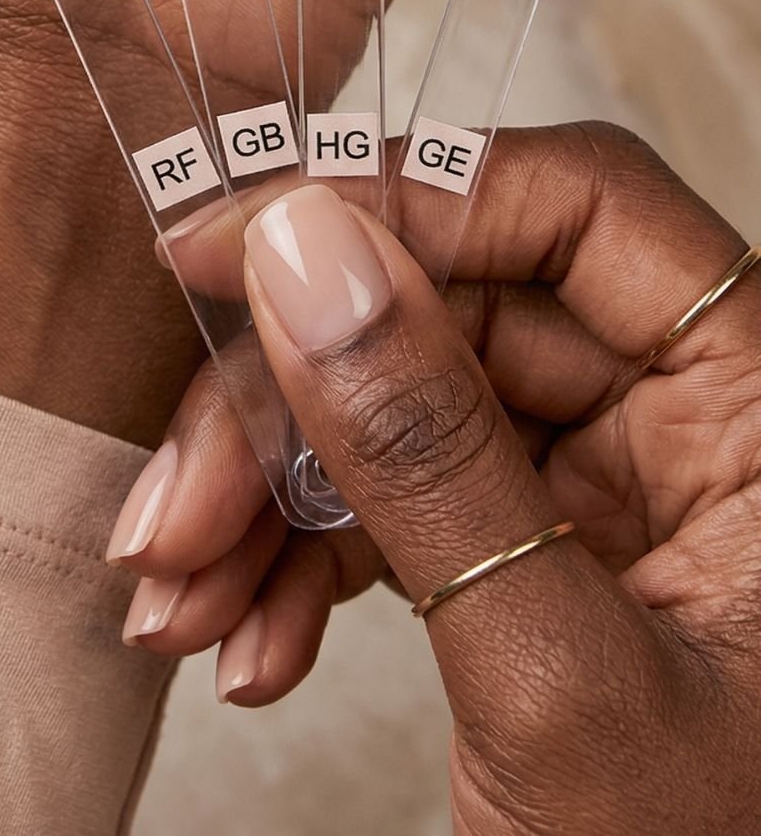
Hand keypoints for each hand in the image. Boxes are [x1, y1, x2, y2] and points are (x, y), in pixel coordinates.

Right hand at [107, 125, 760, 831]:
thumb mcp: (556, 678)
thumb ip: (428, 452)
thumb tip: (305, 247)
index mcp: (759, 404)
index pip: (578, 205)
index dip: (403, 197)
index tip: (230, 244)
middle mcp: (685, 421)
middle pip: (453, 312)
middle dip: (289, 404)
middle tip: (173, 506)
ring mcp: (604, 491)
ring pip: (398, 406)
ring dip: (265, 498)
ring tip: (177, 606)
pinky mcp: (532, 559)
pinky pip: (392, 504)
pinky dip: (298, 563)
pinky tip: (243, 649)